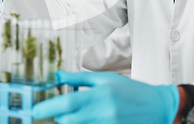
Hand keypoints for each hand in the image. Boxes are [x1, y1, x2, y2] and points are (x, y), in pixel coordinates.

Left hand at [32, 71, 179, 123]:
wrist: (157, 107)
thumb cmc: (131, 91)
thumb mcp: (106, 79)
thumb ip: (80, 78)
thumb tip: (57, 75)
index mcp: (100, 94)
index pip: (66, 102)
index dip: (47, 107)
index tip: (36, 109)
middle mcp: (102, 112)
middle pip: (67, 121)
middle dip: (58, 117)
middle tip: (58, 111)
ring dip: (70, 123)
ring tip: (75, 115)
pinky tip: (85, 120)